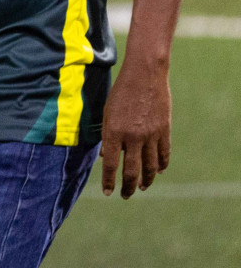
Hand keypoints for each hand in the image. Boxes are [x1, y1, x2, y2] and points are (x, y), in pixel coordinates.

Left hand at [100, 60, 171, 197]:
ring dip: (146, 180)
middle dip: (127, 187)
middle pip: (132, 171)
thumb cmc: (120, 92)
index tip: (108, 192)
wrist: (145, 75)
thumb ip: (107, 135)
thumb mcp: (107, 112)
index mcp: (114, 132)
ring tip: (141, 187)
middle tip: (125, 195)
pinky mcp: (164, 131)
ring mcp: (151, 135)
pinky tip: (158, 172)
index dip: (109, 181)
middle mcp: (133, 137)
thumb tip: (106, 157)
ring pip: (150, 167)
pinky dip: (161, 166)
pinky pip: (164, 155)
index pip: (111, 165)